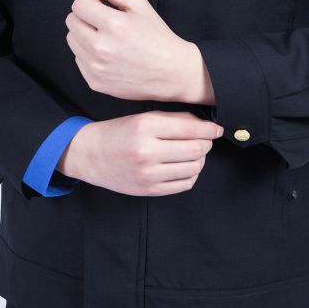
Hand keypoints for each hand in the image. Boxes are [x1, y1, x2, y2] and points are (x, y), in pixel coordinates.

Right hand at [58, 110, 224, 195]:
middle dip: (207, 143)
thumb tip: (205, 124)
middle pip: (196, 149)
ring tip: (194, 152)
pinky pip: (184, 184)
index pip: (191, 128)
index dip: (210, 129)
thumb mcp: (143, 117)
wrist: (91, 155)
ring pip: (193, 168)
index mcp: (145, 126)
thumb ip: (174, 120)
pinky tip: (186, 167)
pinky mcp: (149, 190)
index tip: (217, 129)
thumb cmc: (119, 132)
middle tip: (206, 140)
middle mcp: (147, 151)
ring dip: (200, 159)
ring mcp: (148, 174)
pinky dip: (192, 175)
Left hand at [65, 0, 209, 103]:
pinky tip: (109, 55)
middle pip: (71, 21)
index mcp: (114, 25)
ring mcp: (96, 68)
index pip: (78, 5)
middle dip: (86, 18)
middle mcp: (101, 48)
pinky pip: (78, 59)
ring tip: (107, 39)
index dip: (91, 3)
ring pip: (71, 40)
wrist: (171, 72)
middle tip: (106, 24)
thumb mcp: (139, 4)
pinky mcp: (94, 82)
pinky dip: (89, 54)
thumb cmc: (157, 36)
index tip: (103, 9)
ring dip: (85, 35)